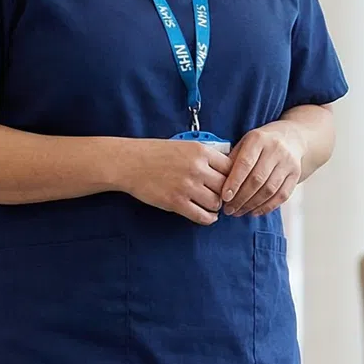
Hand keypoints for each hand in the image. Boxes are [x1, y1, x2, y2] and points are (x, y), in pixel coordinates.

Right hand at [117, 139, 231, 225]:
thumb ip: (204, 155)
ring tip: (213, 206)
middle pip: (226, 187)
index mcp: (200, 151)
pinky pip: (201, 216)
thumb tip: (226, 165)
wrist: (129, 162)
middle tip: (223, 197)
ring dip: (217, 207)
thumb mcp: (184, 145)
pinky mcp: (176, 202)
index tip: (231, 183)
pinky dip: (208, 218)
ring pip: (216, 203)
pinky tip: (208, 216)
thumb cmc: (155, 153)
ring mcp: (187, 186)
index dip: (233, 177)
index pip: (231, 167)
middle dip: (226, 194)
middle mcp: (196, 168)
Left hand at [220, 123, 306, 216]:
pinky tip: (254, 211)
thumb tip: (218, 183)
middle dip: (241, 198)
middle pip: (257, 179)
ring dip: (252, 205)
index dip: (234, 182)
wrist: (291, 137)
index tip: (224, 197)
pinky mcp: (296, 174)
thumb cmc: (261, 143)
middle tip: (229, 209)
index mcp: (258, 139)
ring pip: (269, 190)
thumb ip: (233, 160)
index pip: (245, 164)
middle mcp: (275, 149)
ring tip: (239, 211)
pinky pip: (282, 195)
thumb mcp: (245, 143)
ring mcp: (288, 162)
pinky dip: (267, 207)